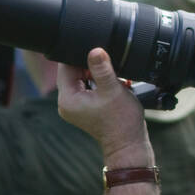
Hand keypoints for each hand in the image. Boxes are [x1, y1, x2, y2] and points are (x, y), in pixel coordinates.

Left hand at [56, 49, 150, 163]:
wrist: (128, 144)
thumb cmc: (121, 121)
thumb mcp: (112, 90)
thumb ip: (102, 69)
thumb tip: (95, 50)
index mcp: (67, 98)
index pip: (66, 66)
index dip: (80, 55)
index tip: (96, 51)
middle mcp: (66, 102)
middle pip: (73, 71)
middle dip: (90, 65)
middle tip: (107, 67)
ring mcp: (74, 106)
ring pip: (81, 77)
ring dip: (95, 74)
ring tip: (110, 79)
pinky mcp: (83, 107)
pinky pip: (87, 86)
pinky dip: (98, 82)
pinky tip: (110, 84)